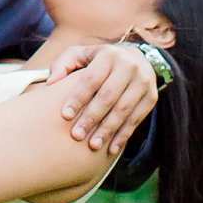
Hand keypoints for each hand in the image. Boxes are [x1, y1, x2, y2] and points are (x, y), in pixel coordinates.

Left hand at [45, 37, 159, 153]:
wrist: (138, 58)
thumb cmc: (100, 60)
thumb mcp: (81, 54)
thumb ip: (63, 64)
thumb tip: (51, 83)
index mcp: (109, 54)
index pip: (91, 79)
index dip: (78, 98)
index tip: (65, 116)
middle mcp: (129, 66)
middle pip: (108, 96)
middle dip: (91, 118)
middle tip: (76, 135)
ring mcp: (143, 82)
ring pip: (123, 109)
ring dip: (107, 130)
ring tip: (92, 145)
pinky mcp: (151, 97)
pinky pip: (136, 119)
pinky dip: (123, 135)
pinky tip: (111, 148)